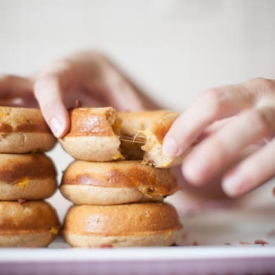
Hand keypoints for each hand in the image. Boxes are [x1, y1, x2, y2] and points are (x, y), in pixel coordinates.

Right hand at [0, 51, 158, 136]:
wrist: (108, 82)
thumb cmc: (119, 88)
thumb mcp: (130, 96)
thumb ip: (134, 112)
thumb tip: (138, 138)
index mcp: (76, 66)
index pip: (55, 81)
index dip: (52, 106)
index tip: (60, 132)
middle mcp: (53, 76)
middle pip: (17, 81)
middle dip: (3, 94)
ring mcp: (42, 92)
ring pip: (12, 97)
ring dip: (3, 113)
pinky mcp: (39, 105)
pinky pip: (19, 114)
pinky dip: (12, 125)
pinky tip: (10, 138)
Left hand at [163, 78, 274, 196]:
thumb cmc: (263, 111)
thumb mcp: (239, 110)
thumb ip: (211, 124)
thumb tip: (174, 144)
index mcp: (249, 93)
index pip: (213, 102)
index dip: (188, 125)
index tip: (170, 149)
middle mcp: (274, 104)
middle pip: (249, 123)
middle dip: (218, 149)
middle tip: (192, 173)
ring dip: (253, 168)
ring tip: (229, 187)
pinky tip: (272, 195)